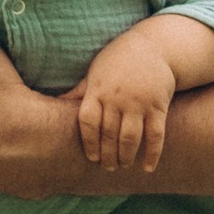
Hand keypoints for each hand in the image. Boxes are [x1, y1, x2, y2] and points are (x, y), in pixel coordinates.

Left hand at [78, 44, 177, 174]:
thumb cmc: (119, 60)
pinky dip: (152, 154)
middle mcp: (117, 98)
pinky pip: (156, 135)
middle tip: (108, 167)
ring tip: (123, 165)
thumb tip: (55, 105)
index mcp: (98, 91)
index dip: (89, 143)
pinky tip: (148, 168)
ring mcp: (139, 103)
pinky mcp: (158, 106)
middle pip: (109, 135)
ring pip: (130, 138)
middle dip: (108, 156)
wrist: (155, 45)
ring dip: (125, 157)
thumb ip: (79, 92)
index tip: (92, 158)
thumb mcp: (95, 72)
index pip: (89, 123)